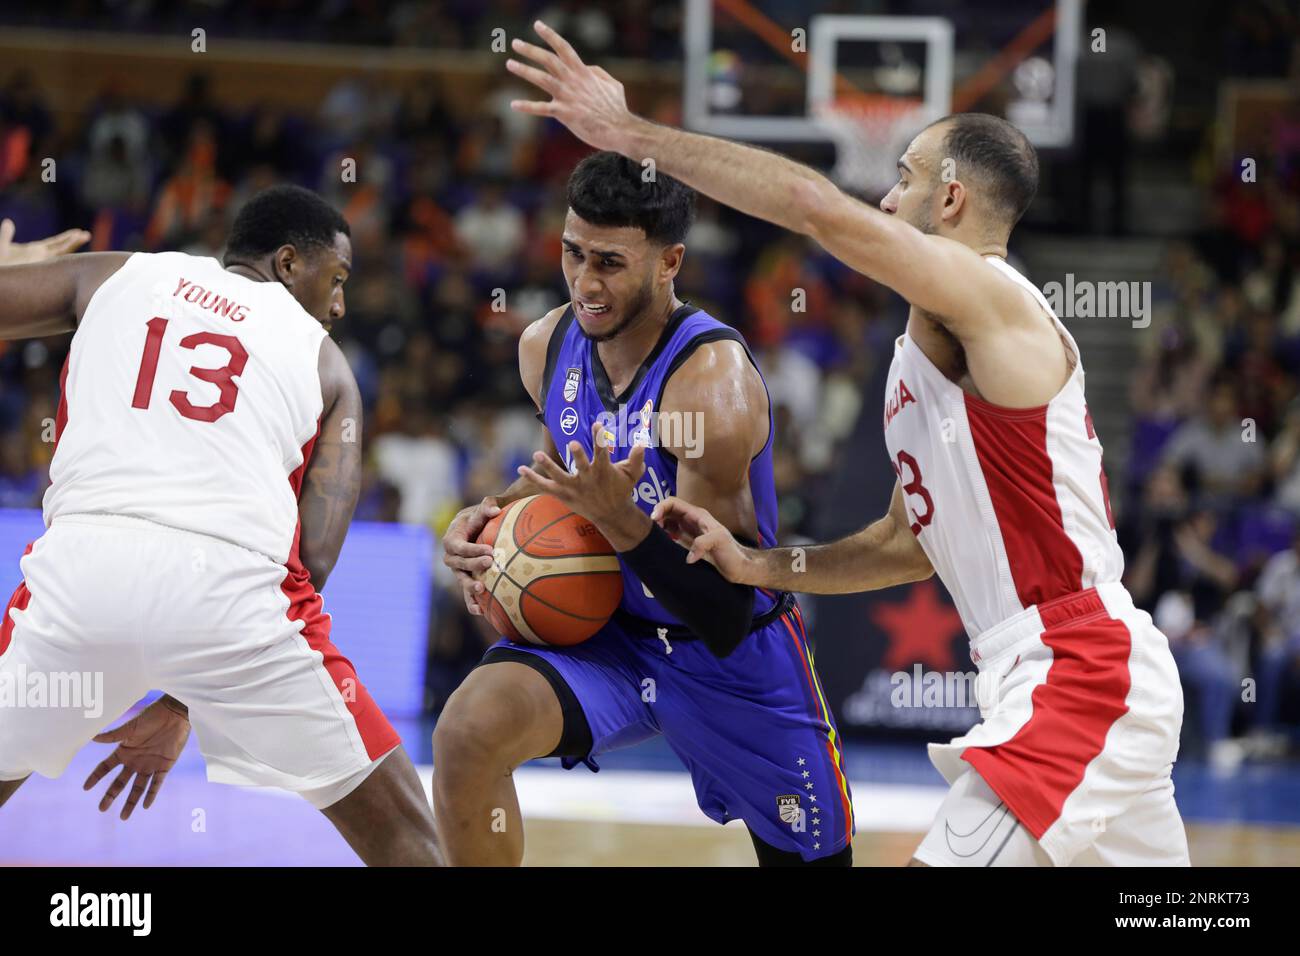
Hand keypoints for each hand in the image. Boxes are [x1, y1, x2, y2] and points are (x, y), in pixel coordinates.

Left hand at [0, 219, 90, 265]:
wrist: (1, 276)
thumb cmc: (1, 265)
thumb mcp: (3, 246)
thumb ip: (6, 234)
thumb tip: (8, 221)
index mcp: (35, 250)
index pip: (55, 243)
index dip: (66, 238)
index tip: (78, 232)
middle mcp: (42, 256)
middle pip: (62, 246)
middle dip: (74, 240)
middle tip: (86, 234)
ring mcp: (42, 260)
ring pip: (62, 251)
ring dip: (72, 243)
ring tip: (84, 236)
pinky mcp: (40, 264)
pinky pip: (56, 256)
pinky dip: (65, 248)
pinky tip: (72, 243)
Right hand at [83, 696, 189, 819]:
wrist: (175, 714)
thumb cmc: (151, 717)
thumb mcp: (130, 728)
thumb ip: (112, 735)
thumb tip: (91, 736)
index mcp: (123, 751)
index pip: (105, 767)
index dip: (95, 777)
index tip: (85, 788)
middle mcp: (134, 761)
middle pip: (120, 782)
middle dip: (111, 796)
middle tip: (101, 809)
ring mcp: (149, 765)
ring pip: (138, 788)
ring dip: (131, 802)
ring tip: (123, 817)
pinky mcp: (164, 766)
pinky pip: (156, 784)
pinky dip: (151, 794)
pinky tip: (145, 806)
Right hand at [442, 496, 501, 615]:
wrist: (488, 527)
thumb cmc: (486, 515)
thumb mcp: (486, 507)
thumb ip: (488, 506)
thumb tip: (495, 510)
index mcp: (453, 537)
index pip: (457, 545)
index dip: (471, 550)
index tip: (490, 550)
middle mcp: (453, 555)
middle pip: (458, 564)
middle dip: (473, 565)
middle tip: (491, 563)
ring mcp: (459, 569)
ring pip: (461, 579)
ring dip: (470, 586)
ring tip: (482, 589)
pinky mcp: (468, 579)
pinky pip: (466, 593)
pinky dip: (472, 602)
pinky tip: (481, 611)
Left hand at [508, 20, 638, 152]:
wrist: (618, 129)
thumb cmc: (616, 109)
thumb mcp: (613, 85)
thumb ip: (598, 73)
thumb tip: (586, 67)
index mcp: (584, 73)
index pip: (564, 48)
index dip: (550, 35)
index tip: (537, 25)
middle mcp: (573, 81)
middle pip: (549, 60)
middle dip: (531, 50)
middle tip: (515, 43)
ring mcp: (568, 97)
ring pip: (542, 79)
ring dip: (525, 70)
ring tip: (510, 63)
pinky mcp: (564, 114)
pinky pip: (542, 109)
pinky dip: (527, 107)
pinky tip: (513, 105)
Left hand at [517, 421, 645, 546]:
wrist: (611, 516)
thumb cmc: (621, 491)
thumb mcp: (632, 475)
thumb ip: (636, 460)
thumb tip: (642, 444)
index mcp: (603, 471)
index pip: (603, 453)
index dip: (600, 438)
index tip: (598, 423)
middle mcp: (588, 480)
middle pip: (582, 466)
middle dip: (578, 456)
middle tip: (574, 443)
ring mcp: (574, 488)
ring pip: (559, 477)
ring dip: (548, 466)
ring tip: (536, 454)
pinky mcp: (563, 495)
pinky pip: (545, 487)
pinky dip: (533, 479)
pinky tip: (520, 468)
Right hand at [652, 496, 756, 583]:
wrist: (738, 568)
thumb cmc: (732, 553)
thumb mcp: (720, 542)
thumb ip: (703, 543)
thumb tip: (688, 556)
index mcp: (698, 515)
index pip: (674, 503)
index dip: (661, 507)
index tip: (654, 519)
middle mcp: (692, 520)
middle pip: (669, 510)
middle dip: (657, 515)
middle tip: (650, 529)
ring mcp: (689, 530)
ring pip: (668, 520)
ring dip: (658, 524)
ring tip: (653, 535)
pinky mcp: (688, 542)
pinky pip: (671, 533)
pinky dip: (663, 534)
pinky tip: (660, 541)